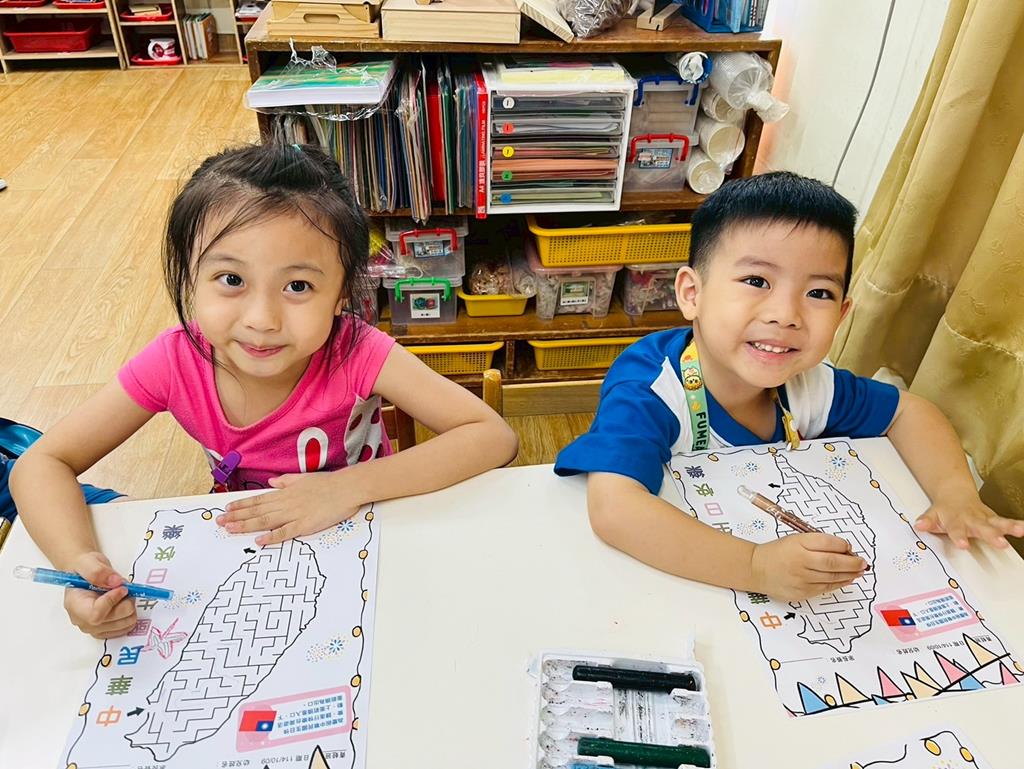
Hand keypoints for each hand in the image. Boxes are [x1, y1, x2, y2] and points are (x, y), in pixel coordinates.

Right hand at [63, 551, 136, 638]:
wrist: (86, 573)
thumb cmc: (84, 568)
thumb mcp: (88, 561)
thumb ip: (98, 571)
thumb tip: (115, 582)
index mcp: (74, 605)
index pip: (95, 614)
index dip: (112, 602)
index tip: (122, 588)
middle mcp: (83, 621)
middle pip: (111, 621)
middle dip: (125, 602)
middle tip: (125, 588)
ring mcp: (94, 628)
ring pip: (123, 624)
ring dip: (130, 607)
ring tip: (123, 595)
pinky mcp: (105, 629)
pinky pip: (126, 627)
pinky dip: (130, 614)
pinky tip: (124, 603)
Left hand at [218, 473, 359, 545]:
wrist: (347, 487)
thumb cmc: (328, 483)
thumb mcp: (303, 477)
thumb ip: (286, 481)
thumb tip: (272, 482)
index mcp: (285, 492)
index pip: (258, 499)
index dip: (241, 505)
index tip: (226, 508)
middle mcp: (286, 503)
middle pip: (256, 511)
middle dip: (236, 516)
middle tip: (219, 522)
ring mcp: (295, 514)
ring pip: (265, 521)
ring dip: (246, 525)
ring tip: (230, 529)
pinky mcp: (306, 524)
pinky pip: (286, 532)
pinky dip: (272, 537)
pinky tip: (259, 541)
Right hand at [750, 533, 868, 601]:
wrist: (757, 569)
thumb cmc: (779, 552)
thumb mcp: (796, 539)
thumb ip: (819, 542)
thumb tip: (845, 549)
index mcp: (798, 544)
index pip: (827, 543)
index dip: (843, 546)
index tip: (850, 547)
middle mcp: (800, 562)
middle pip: (833, 563)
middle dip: (852, 563)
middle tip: (863, 563)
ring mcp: (801, 580)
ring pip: (832, 577)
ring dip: (849, 575)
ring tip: (858, 572)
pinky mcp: (802, 593)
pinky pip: (825, 588)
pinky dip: (838, 584)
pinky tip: (846, 580)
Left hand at [914, 497, 1023, 548]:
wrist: (955, 494)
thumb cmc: (945, 510)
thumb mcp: (932, 515)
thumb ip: (927, 522)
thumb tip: (919, 526)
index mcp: (956, 521)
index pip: (957, 531)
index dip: (960, 538)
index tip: (963, 545)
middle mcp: (972, 520)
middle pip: (983, 528)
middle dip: (992, 535)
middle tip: (1000, 543)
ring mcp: (985, 519)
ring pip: (999, 523)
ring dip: (1009, 527)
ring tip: (1020, 531)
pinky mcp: (995, 519)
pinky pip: (1008, 522)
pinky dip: (1017, 524)